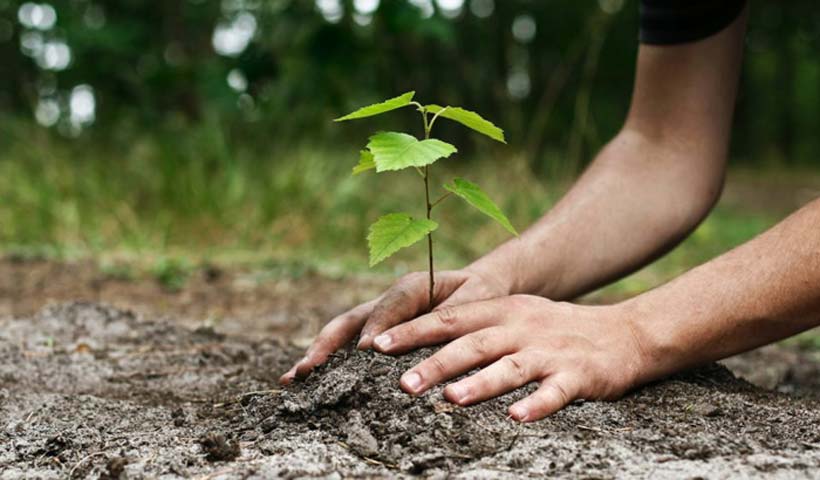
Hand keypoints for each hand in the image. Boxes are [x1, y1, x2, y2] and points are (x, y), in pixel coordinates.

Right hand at [279, 266, 511, 383]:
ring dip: (318, 354)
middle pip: (351, 320)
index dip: (377, 326)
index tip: (366, 351)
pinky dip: (328, 362)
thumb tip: (431, 333)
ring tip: (293, 378)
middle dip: (328, 344)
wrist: (479, 287)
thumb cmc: (480, 294)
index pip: (390, 305)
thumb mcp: (476, 299)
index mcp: (412, 286)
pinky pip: (349, 345)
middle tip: (308, 369)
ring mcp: (378, 316)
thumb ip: (454, 313)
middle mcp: (388, 300)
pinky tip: (308, 382)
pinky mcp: (377, 331)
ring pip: (342, 333)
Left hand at [369, 295, 646, 420]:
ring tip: (451, 400)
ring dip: (480, 383)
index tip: (378, 345)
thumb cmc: (555, 329)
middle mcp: (522, 327)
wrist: (624, 333)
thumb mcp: (515, 316)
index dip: (413, 330)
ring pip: (510, 367)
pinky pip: (555, 392)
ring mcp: (550, 351)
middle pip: (473, 344)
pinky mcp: (578, 375)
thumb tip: (420, 343)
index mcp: (503, 311)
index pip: (450, 318)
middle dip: (436, 362)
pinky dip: (536, 405)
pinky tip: (516, 418)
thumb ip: (474, 327)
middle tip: (403, 383)